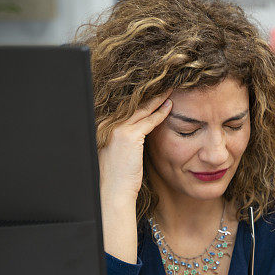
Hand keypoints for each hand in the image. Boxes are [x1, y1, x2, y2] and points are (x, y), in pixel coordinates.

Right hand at [98, 93, 171, 261]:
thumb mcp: (120, 154)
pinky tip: (169, 106)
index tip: (154, 91)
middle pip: (134, 104)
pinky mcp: (128, 137)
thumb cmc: (117, 177)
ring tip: (170, 88)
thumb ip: (126, 140)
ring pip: (142, 109)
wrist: (112, 193)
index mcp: (103, 126)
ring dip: (157, 98)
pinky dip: (160, 113)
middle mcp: (108, 124)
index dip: (142, 99)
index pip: (127, 108)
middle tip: (165, 82)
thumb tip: (138, 134)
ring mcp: (117, 129)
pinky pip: (148, 121)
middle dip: (150, 93)